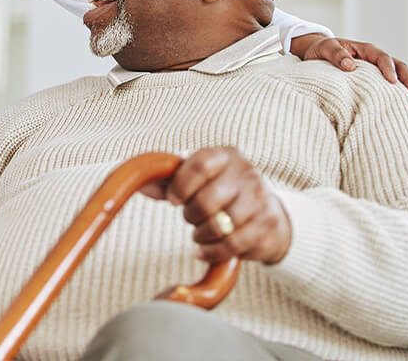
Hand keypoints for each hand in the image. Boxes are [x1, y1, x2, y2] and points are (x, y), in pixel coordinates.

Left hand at [142, 146, 290, 264]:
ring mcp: (260, 199)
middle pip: (207, 200)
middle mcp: (246, 173)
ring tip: (200, 233)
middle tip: (190, 218)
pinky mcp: (267, 225)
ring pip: (220, 226)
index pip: (198, 166)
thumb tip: (139, 183)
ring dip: (201, 235)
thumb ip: (169, 179)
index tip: (173, 200)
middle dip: (191, 215)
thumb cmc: (223, 191)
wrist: (268, 212)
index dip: (180, 186)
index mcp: (225, 155)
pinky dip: (212, 252)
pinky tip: (204, 250)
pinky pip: (232, 245)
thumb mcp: (198, 178)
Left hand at [290, 34, 407, 105]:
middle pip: (399, 67)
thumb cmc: (321, 50)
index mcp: (365, 50)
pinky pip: (394, 86)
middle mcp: (375, 59)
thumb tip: (350, 66)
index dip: (388, 69)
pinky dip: (405, 95)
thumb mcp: (325, 48)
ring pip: (401, 77)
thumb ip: (336, 55)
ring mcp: (378, 70)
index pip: (382, 58)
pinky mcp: (376, 80)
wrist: (317, 53)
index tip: (392, 82)